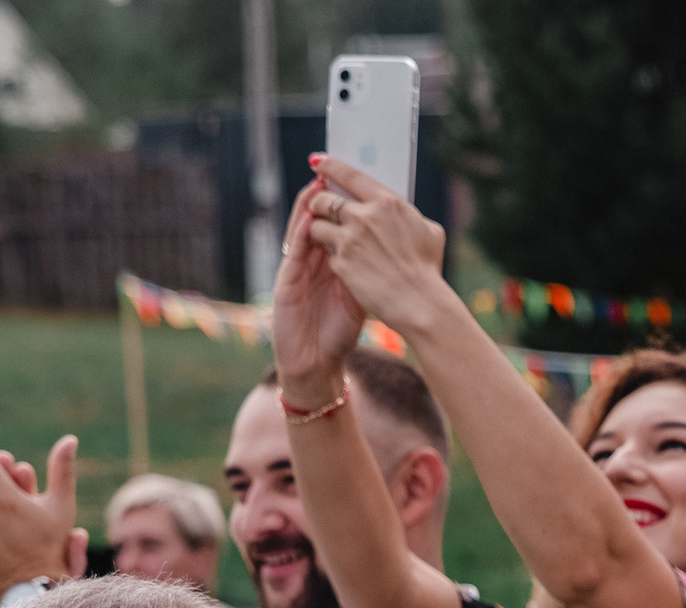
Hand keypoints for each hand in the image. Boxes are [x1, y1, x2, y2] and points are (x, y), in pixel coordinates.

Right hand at [270, 176, 368, 405]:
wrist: (316, 362)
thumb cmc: (338, 332)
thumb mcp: (360, 295)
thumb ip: (371, 270)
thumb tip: (399, 247)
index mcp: (331, 261)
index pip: (338, 223)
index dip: (347, 202)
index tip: (361, 179)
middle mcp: (312, 260)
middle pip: (319, 218)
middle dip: (327, 194)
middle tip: (336, 167)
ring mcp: (297, 269)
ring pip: (302, 228)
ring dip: (309, 204)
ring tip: (318, 180)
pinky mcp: (286, 282)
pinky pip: (293, 252)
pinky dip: (299, 233)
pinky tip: (308, 217)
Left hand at [300, 154, 459, 340]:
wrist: (420, 303)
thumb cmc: (429, 269)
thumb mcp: (430, 232)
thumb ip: (411, 217)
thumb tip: (404, 213)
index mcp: (387, 202)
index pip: (349, 175)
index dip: (330, 166)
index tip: (317, 162)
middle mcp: (364, 216)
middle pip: (324, 199)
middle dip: (318, 203)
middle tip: (319, 209)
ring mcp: (350, 239)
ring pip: (317, 225)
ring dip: (319, 231)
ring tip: (327, 239)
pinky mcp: (341, 262)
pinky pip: (326, 253)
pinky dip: (331, 256)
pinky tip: (343, 265)